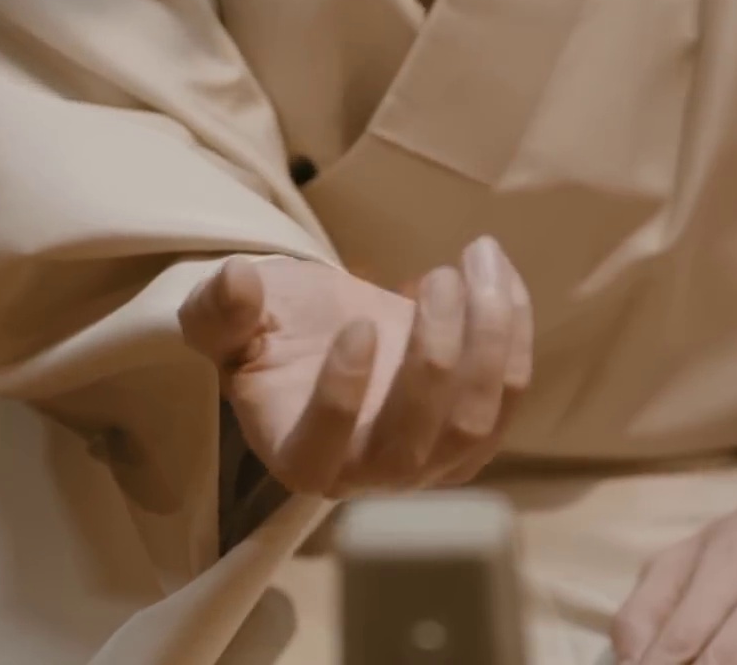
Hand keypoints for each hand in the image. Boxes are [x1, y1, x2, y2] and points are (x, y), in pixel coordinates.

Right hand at [178, 238, 532, 496]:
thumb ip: (221, 310)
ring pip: (477, 419)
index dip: (344, 394)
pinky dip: (515, 329)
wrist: (329, 333)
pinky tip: (495, 270)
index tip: (358, 323)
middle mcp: (370, 476)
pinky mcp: (476, 434)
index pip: (325, 448)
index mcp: (302, 458)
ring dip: (490, 334)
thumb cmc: (274, 333)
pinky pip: (511, 393)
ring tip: (477, 259)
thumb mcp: (230, 320)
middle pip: (417, 436)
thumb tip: (235, 280)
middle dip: (436, 351)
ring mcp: (432, 463)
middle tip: (438, 277)